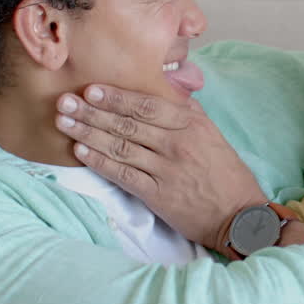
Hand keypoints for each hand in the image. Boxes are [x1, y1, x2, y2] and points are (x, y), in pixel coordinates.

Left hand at [55, 85, 266, 248]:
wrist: (239, 215)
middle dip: (91, 111)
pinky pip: (122, 174)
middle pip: (126, 123)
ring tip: (64, 123)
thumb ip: (186, 112)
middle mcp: (177, 142)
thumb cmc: (225, 173)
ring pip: (120, 145)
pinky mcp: (158, 194)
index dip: (115, 96)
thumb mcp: (212, 133)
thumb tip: (162, 88)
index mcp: (190, 123)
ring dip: (88, 133)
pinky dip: (99, 162)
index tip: (90, 89)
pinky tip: (80, 152)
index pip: (145, 105)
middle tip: (64, 102)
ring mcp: (166, 169)